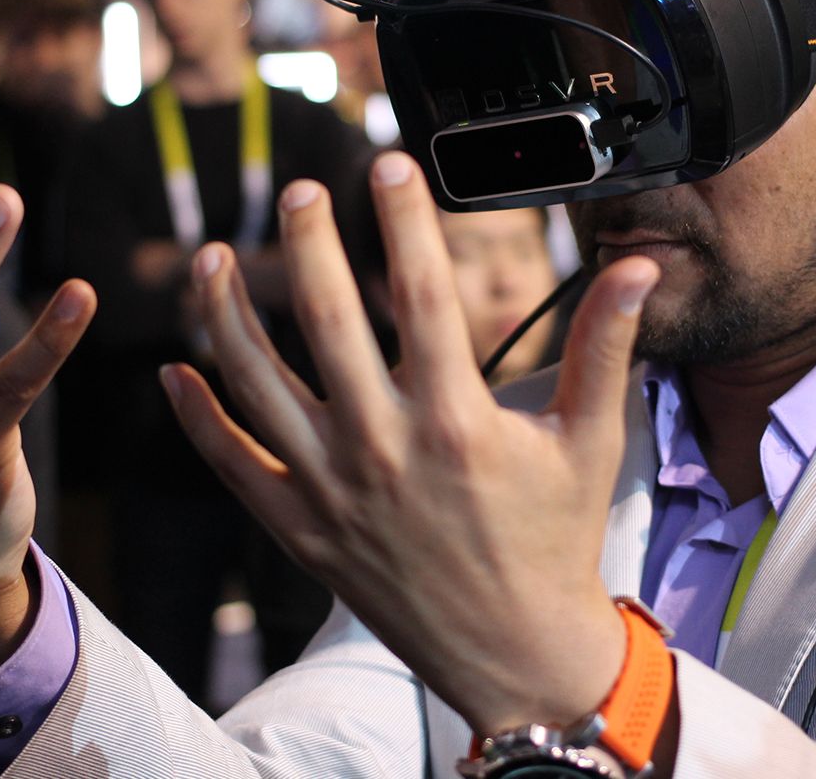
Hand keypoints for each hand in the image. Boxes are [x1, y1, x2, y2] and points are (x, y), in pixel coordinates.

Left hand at [163, 151, 660, 734]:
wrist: (517, 653)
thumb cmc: (554, 541)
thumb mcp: (589, 440)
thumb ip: (604, 346)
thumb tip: (639, 270)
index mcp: (457, 421)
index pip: (422, 294)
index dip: (403, 220)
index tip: (388, 164)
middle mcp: (385, 449)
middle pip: (326, 322)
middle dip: (307, 245)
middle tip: (299, 193)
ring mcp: (333, 491)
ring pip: (257, 384)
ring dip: (225, 315)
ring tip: (212, 259)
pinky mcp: (301, 530)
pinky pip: (233, 464)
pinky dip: (198, 417)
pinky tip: (176, 370)